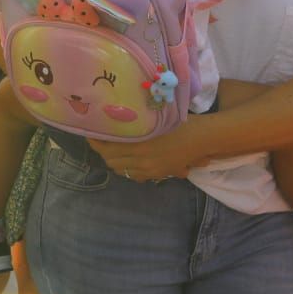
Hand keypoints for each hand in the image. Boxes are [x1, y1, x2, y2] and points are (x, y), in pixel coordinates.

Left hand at [90, 120, 206, 181]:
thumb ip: (137, 123)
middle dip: (102, 151)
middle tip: (97, 138)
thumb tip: (114, 122)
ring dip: (113, 160)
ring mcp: (149, 169)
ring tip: (111, 148)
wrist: (202, 138)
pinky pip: (134, 176)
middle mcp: (142, 159)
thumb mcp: (156, 118)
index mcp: (140, 143)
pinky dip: (126, 168)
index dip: (96, 141)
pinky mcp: (156, 174)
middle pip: (111, 160)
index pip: (108, 147)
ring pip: (121, 169)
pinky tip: (127, 159)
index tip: (89, 131)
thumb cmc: (180, 122)